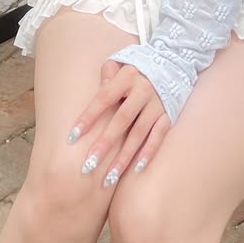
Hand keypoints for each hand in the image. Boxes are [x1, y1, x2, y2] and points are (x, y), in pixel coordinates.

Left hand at [67, 59, 170, 187]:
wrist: (171, 64)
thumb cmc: (134, 70)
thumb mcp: (119, 64)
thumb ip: (107, 75)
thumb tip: (96, 92)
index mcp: (128, 76)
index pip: (104, 98)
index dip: (89, 117)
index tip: (72, 137)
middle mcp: (143, 90)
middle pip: (121, 120)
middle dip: (104, 144)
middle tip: (88, 166)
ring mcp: (157, 104)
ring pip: (139, 133)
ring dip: (124, 157)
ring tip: (108, 178)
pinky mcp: (168, 114)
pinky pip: (159, 136)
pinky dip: (149, 152)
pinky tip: (136, 168)